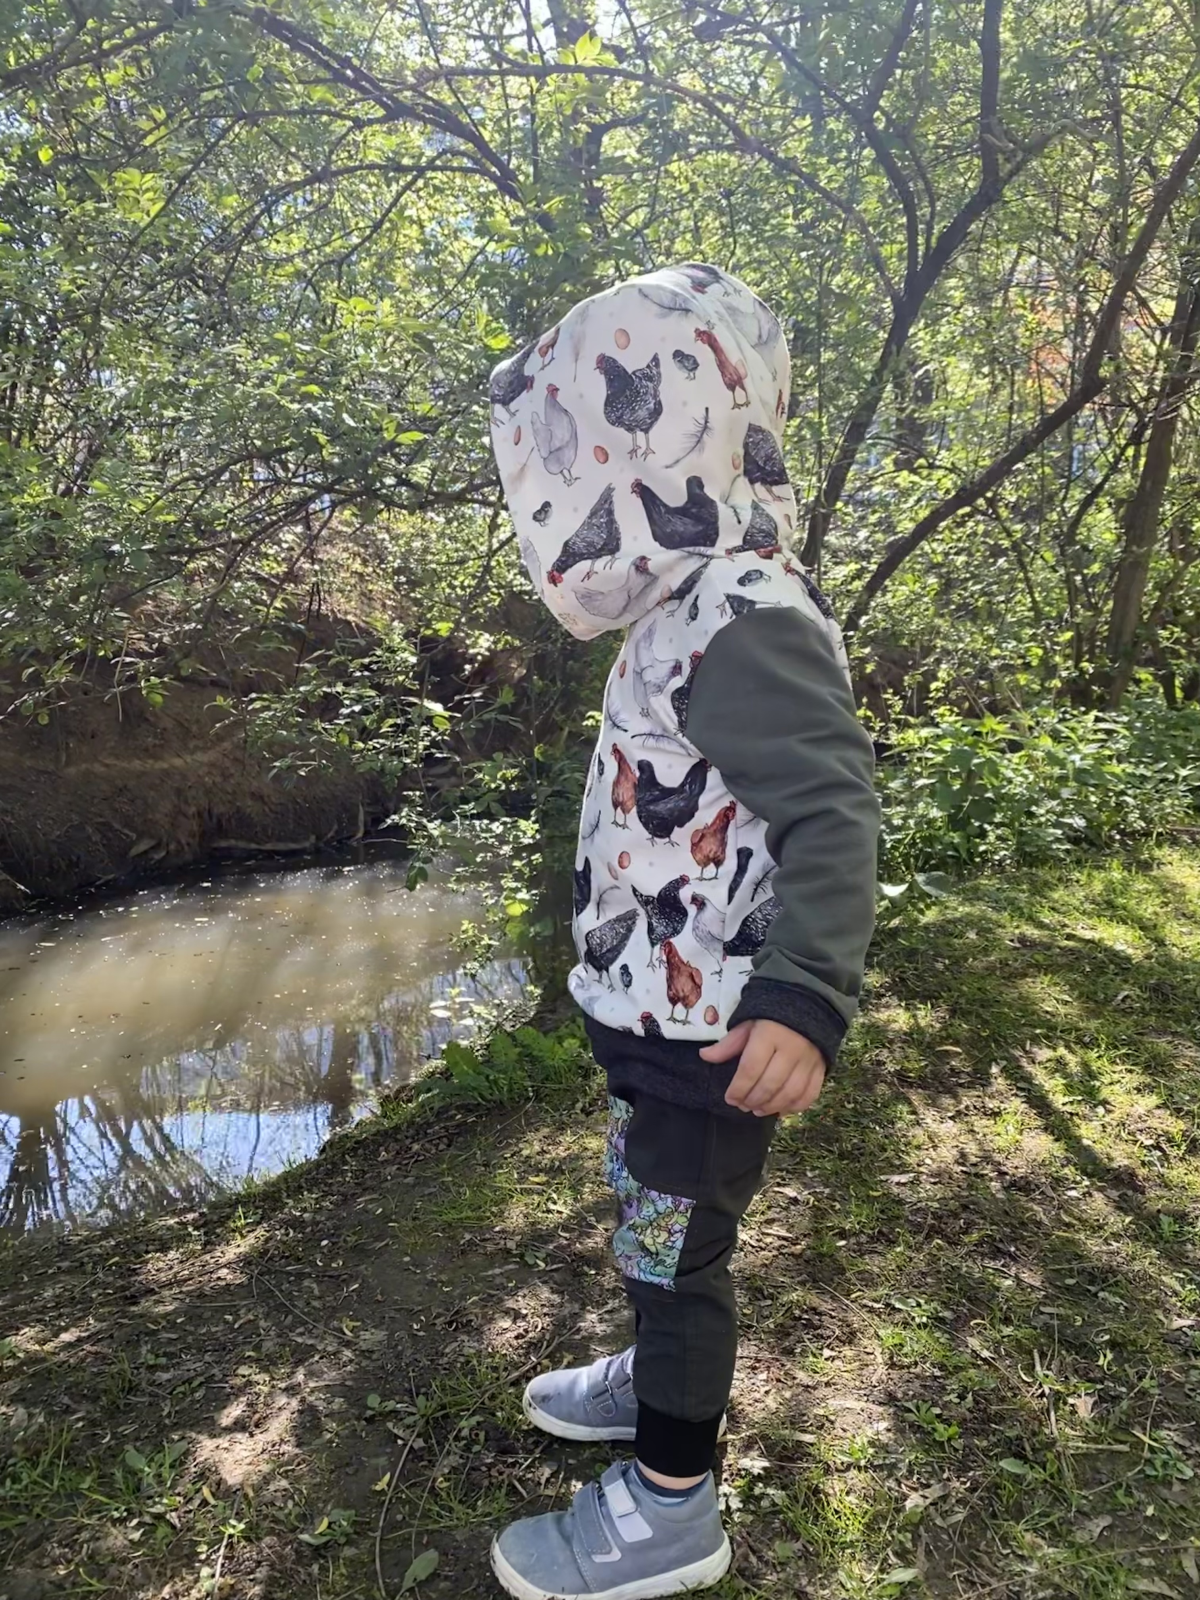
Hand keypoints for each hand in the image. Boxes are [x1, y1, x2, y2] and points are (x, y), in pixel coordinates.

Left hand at [700, 1019, 825, 1116]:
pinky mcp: (821, 1068)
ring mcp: (809, 1060)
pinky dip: (794, 1107)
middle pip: (770, 1083)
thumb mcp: (748, 1023)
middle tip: (742, 1105)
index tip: (730, 1098)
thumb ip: (729, 1043)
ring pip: (790, 1093)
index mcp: (769, 1035)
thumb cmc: (772, 1016)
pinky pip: (810, 1094)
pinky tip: (780, 1109)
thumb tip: (704, 1056)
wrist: (808, 1005)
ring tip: (757, 1109)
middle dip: (753, 1100)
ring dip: (772, 1106)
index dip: (739, 1088)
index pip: (751, 1068)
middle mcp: (791, 1049)